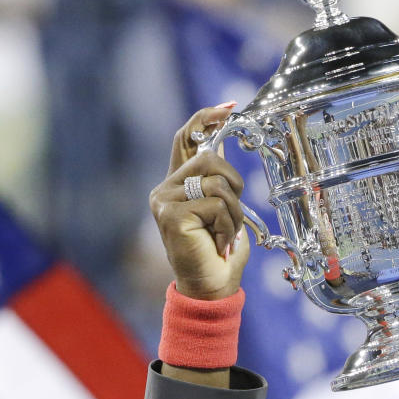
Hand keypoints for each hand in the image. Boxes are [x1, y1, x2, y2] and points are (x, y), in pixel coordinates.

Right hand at [150, 105, 250, 300]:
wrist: (210, 289)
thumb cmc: (218, 252)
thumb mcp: (222, 208)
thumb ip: (217, 178)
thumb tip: (223, 139)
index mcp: (176, 184)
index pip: (185, 138)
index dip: (206, 118)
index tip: (229, 109)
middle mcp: (165, 189)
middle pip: (209, 157)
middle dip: (234, 184)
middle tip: (233, 215)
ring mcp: (164, 201)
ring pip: (216, 182)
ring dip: (233, 211)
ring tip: (226, 233)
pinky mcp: (171, 215)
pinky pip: (215, 204)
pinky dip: (227, 225)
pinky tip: (219, 242)